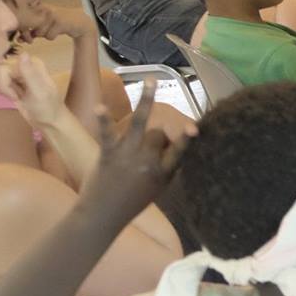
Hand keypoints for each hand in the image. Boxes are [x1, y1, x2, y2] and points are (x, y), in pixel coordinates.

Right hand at [0, 51, 63, 129]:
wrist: (49, 122)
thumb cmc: (48, 108)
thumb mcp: (39, 92)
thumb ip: (30, 73)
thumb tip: (23, 53)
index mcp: (33, 63)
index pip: (7, 64)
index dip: (6, 78)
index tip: (16, 91)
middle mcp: (23, 66)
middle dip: (4, 85)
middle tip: (15, 97)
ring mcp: (17, 75)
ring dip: (3, 89)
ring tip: (15, 98)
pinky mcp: (12, 84)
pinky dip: (2, 91)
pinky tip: (12, 98)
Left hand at [22, 6, 91, 43]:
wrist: (79, 22)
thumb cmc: (58, 23)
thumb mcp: (43, 25)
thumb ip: (31, 30)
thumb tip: (18, 39)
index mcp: (37, 6)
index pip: (23, 19)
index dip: (21, 29)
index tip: (22, 35)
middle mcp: (43, 8)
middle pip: (29, 27)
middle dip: (31, 34)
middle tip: (32, 39)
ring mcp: (51, 14)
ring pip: (39, 32)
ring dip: (43, 35)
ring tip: (50, 30)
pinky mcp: (59, 21)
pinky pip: (49, 36)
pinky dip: (52, 37)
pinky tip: (58, 31)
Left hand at [74, 81, 194, 225]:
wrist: (102, 216)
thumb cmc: (129, 203)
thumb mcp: (156, 189)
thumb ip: (165, 168)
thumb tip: (169, 143)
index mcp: (162, 174)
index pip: (179, 151)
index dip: (186, 138)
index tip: (195, 128)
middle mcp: (148, 163)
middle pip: (157, 134)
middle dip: (154, 135)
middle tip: (146, 148)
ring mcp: (128, 157)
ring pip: (142, 123)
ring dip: (147, 99)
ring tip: (151, 80)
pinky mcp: (109, 154)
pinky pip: (108, 133)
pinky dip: (104, 119)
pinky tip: (100, 106)